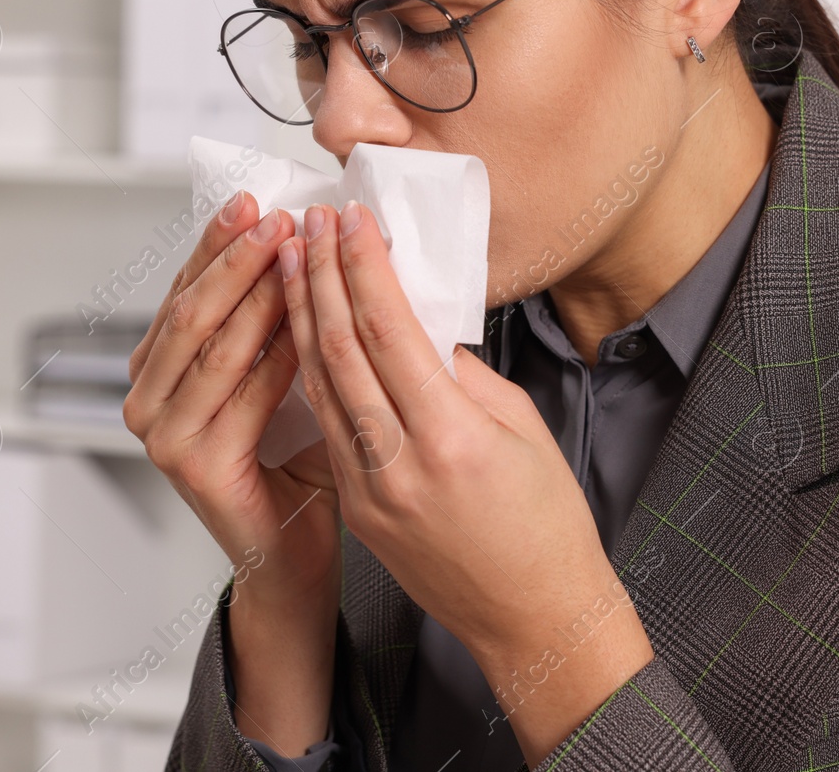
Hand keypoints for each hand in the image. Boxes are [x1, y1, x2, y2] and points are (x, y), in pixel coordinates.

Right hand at [123, 193, 340, 754]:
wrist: (296, 553)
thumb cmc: (296, 462)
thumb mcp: (282, 376)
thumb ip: (276, 320)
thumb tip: (302, 237)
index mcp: (161, 369)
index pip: (187, 289)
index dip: (218, 242)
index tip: (257, 197)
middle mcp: (148, 398)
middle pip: (192, 308)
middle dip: (234, 256)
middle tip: (274, 214)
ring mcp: (164, 435)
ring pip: (211, 343)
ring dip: (253, 290)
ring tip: (290, 248)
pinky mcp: (194, 466)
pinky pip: (241, 393)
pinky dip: (276, 351)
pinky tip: (308, 320)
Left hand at [278, 200, 654, 765]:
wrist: (532, 617)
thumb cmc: (545, 524)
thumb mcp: (522, 428)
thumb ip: (462, 374)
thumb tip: (417, 326)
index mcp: (451, 438)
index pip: (388, 331)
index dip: (364, 268)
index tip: (352, 221)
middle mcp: (399, 465)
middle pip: (340, 351)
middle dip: (320, 277)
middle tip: (310, 224)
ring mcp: (370, 492)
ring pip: (320, 387)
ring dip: (301, 318)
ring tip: (292, 262)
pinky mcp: (358, 509)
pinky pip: (327, 426)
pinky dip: (311, 372)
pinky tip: (304, 333)